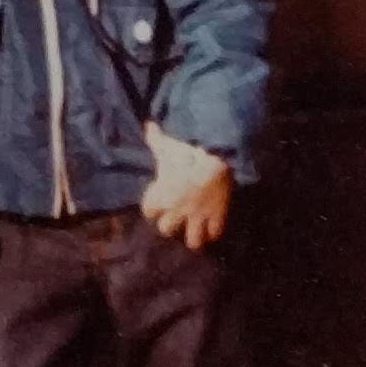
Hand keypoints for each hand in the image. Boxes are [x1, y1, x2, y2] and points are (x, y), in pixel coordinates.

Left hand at [141, 126, 230, 249]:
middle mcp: (176, 210)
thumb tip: (148, 126)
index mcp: (160, 196)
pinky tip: (213, 228)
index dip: (152, 206)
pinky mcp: (217, 216)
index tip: (156, 199)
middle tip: (174, 216)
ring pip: (193, 241)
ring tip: (194, 231)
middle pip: (166, 229)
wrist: (214, 158)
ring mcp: (198, 216)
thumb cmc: (184, 152)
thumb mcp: (166, 145)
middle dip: (169, 224)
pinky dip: (214, 231)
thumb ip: (154, 138)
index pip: (148, 211)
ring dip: (193, 236)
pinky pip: (215, 233)